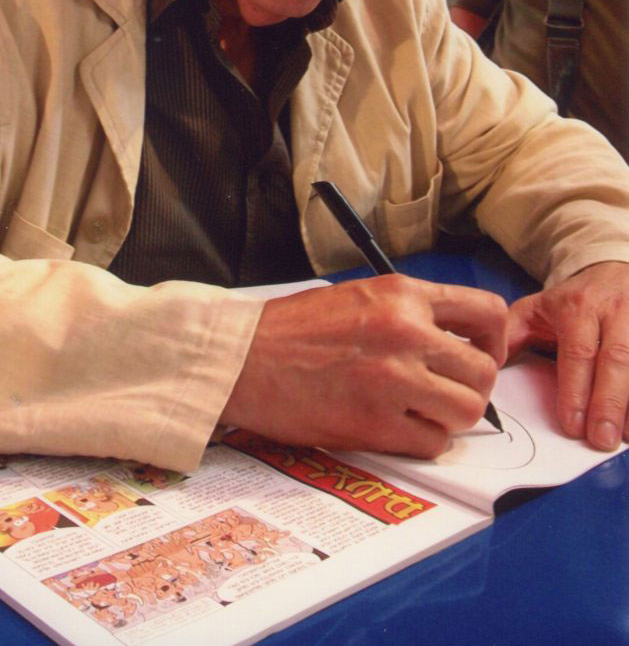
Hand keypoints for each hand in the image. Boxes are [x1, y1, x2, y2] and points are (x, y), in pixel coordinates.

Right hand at [222, 276, 507, 458]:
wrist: (242, 360)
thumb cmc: (291, 328)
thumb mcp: (358, 296)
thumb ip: (409, 312)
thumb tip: (454, 341)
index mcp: (401, 294)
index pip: (487, 313)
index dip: (495, 341)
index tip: (481, 354)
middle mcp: (406, 333)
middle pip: (484, 372)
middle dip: (473, 387)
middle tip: (446, 391)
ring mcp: (393, 381)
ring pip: (466, 411)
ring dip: (449, 416)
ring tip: (419, 410)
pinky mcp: (376, 425)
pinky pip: (432, 443)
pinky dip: (421, 440)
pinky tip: (395, 427)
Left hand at [508, 261, 628, 449]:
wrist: (611, 271)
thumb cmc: (572, 301)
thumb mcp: (536, 308)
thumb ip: (511, 335)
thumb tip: (487, 366)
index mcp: (578, 307)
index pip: (578, 351)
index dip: (576, 389)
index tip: (572, 424)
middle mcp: (615, 311)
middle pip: (616, 359)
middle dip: (609, 403)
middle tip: (601, 440)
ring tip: (626, 437)